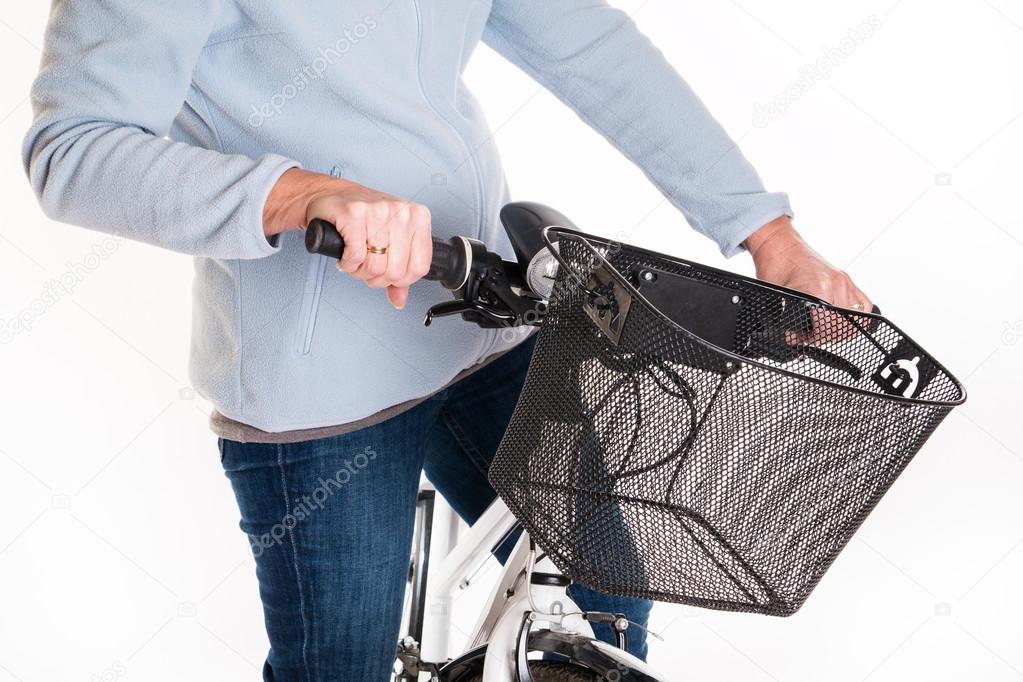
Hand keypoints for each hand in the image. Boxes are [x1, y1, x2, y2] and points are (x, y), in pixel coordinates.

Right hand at [264, 169, 432, 308]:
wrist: (331, 195)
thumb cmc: (362, 217)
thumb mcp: (391, 240)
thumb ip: (400, 270)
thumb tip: (399, 299)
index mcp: (418, 217)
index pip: (419, 267)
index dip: (400, 280)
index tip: (387, 274)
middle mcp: (401, 212)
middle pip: (396, 271)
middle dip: (376, 278)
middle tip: (366, 267)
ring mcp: (378, 211)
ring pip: (375, 266)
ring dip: (359, 271)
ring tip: (355, 259)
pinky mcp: (354, 214)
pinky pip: (355, 256)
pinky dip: (347, 263)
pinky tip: (346, 256)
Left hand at [745, 215, 872, 342]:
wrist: (778, 243)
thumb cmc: (775, 265)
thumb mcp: (777, 297)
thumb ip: (788, 320)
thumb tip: (794, 339)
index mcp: (818, 289)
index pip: (828, 328)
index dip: (813, 339)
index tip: (799, 338)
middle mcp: (836, 284)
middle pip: (845, 326)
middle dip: (826, 336)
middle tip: (808, 336)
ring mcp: (844, 281)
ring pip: (858, 318)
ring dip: (841, 328)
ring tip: (821, 328)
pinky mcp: (845, 278)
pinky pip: (862, 304)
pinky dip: (853, 315)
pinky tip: (836, 318)